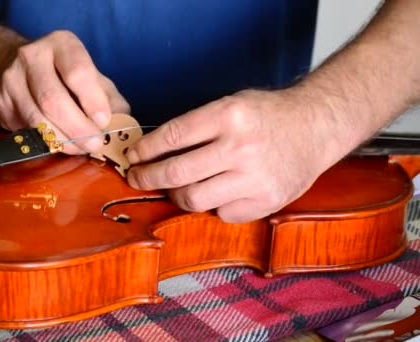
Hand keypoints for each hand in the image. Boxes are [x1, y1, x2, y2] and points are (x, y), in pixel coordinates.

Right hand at [0, 30, 129, 153]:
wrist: (19, 68)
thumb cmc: (66, 75)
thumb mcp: (94, 78)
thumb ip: (111, 100)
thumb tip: (121, 127)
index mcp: (61, 44)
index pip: (77, 73)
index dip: (93, 102)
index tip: (104, 122)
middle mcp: (32, 56)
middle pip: (53, 100)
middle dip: (78, 129)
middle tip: (94, 144)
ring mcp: (11, 80)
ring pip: (37, 120)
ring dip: (63, 141)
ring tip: (80, 148)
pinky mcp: (1, 103)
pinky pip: (25, 130)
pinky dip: (46, 143)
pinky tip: (60, 144)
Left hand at [125, 88, 351, 222]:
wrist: (316, 127)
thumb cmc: (267, 115)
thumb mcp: (231, 104)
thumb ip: (197, 126)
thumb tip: (153, 151)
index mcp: (229, 115)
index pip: (172, 137)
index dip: (145, 150)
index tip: (133, 156)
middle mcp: (240, 147)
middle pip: (177, 173)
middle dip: (147, 178)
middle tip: (137, 178)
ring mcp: (254, 178)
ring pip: (194, 199)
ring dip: (176, 196)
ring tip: (174, 188)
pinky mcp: (266, 201)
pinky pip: (222, 213)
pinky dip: (212, 206)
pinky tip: (215, 193)